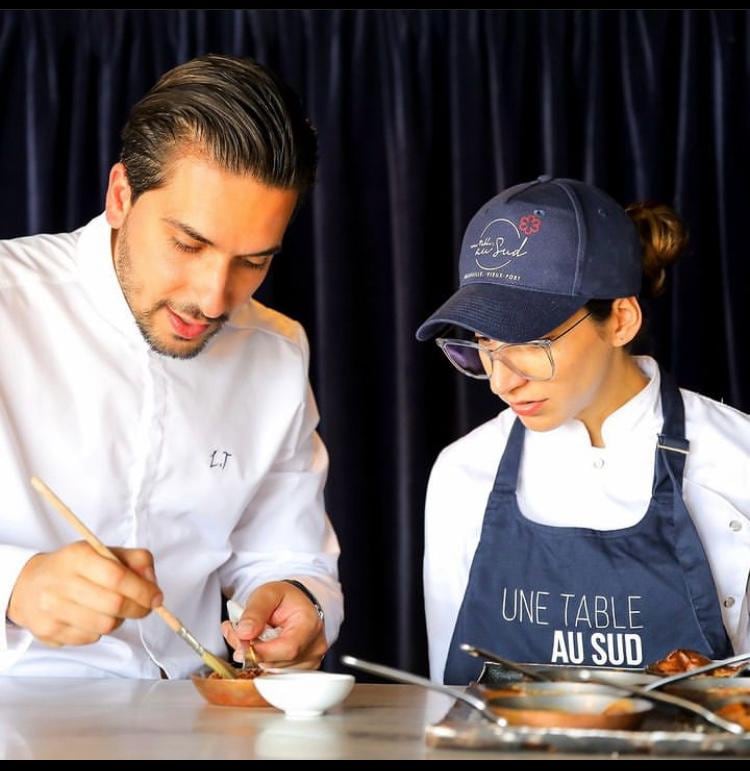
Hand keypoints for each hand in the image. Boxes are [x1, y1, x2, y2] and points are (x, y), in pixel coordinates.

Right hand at [7, 541, 162, 646]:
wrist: (26, 585)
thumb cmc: (73, 567)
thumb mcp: (103, 552)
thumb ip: (134, 560)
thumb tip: (152, 583)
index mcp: (78, 556)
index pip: (117, 577)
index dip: (142, 590)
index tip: (156, 597)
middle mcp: (61, 582)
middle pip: (114, 604)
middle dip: (137, 608)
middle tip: (145, 607)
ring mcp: (52, 610)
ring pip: (104, 625)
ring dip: (119, 620)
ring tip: (113, 610)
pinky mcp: (48, 632)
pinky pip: (89, 639)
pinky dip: (100, 631)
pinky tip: (92, 618)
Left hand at [221, 580, 326, 669]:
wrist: (295, 605)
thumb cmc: (284, 599)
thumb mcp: (267, 594)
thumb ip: (254, 611)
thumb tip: (243, 633)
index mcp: (310, 624)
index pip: (288, 648)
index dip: (261, 651)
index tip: (242, 642)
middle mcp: (314, 646)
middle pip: (277, 663)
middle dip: (252, 653)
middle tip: (238, 634)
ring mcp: (310, 661)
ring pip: (273, 671)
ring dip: (254, 658)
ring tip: (249, 638)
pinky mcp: (302, 671)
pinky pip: (275, 674)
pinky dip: (262, 663)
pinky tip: (259, 648)